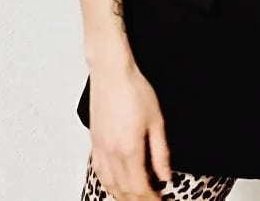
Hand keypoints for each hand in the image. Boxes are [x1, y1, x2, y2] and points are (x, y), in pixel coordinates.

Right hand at [89, 59, 172, 200]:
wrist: (111, 71)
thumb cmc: (134, 89)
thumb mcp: (156, 120)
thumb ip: (161, 152)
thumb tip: (165, 176)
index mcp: (129, 149)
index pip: (140, 188)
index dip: (151, 199)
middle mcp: (112, 153)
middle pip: (124, 190)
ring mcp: (100, 147)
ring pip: (109, 184)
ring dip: (121, 196)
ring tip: (134, 199)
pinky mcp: (94, 140)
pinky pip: (99, 171)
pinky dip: (108, 184)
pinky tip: (114, 184)